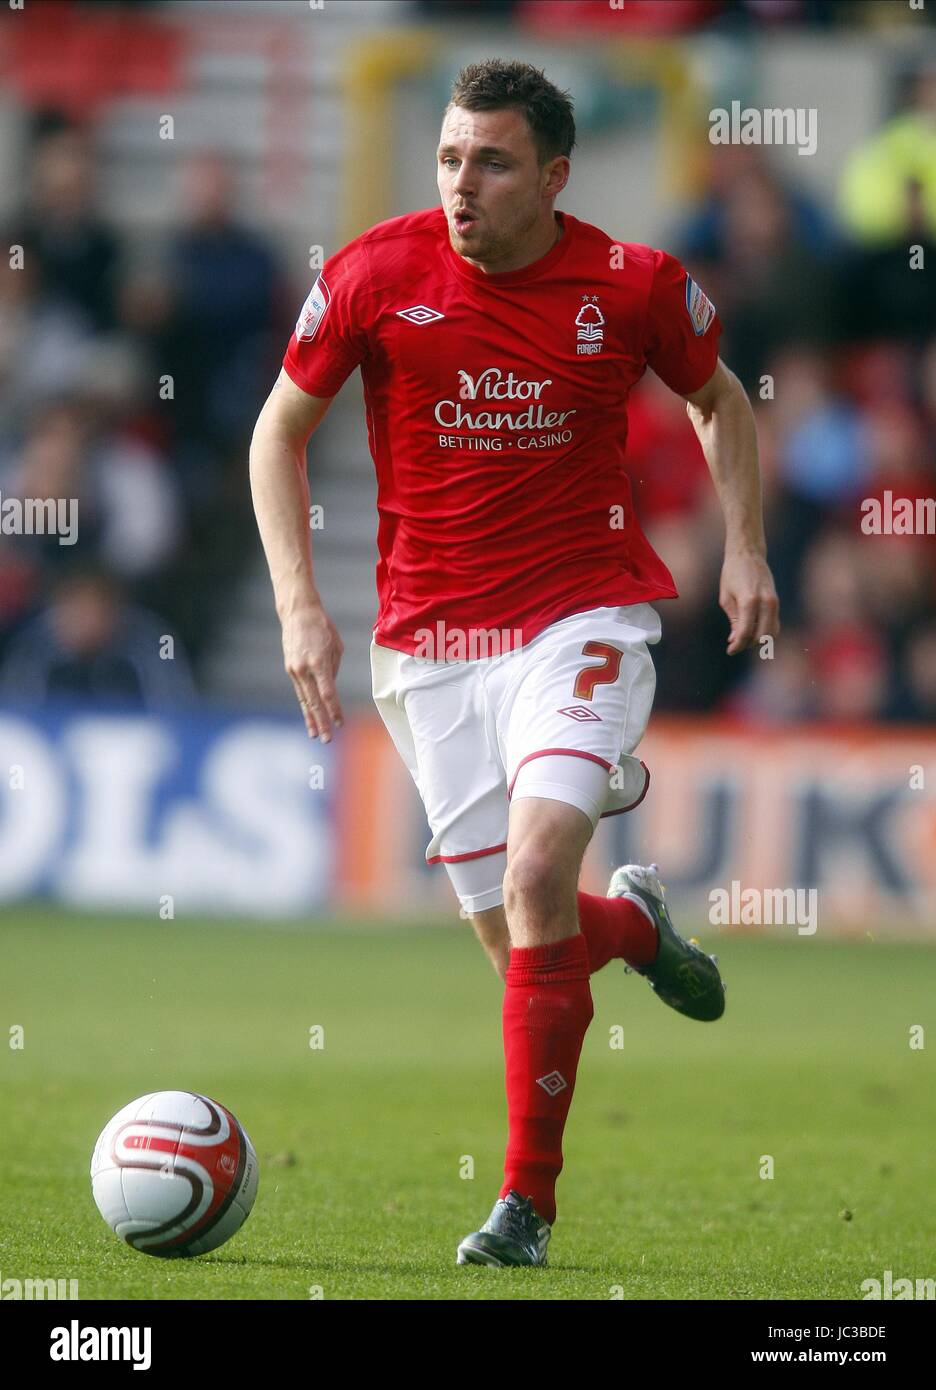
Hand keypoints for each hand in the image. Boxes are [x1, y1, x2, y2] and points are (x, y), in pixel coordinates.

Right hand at [282, 603, 344, 740]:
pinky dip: (305, 705)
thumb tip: (330, 687)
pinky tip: (309, 717)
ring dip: (311, 718)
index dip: (334, 710)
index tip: (340, 724)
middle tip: (327, 739)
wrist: (298, 613)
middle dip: (321, 722)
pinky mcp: (290, 669)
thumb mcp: (336, 647)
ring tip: (315, 735)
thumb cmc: (322, 627)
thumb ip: (334, 669)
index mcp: (319, 662)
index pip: (327, 693)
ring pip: (304, 699)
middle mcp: (304, 669)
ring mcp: (295, 670)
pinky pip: (300, 691)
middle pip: (314, 701)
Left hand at [719, 550, 779, 654]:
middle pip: (762, 636)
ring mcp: (774, 602)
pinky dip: (764, 631)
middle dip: (748, 644)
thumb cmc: (732, 574)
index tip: (729, 650)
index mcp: (749, 600)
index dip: (737, 645)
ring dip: (758, 640)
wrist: (748, 554)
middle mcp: (766, 602)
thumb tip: (735, 640)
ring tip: (742, 638)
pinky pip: (774, 624)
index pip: (746, 632)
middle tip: (735, 645)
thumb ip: (733, 620)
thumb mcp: (726, 598)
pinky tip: (751, 630)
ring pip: (771, 632)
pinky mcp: (777, 602)